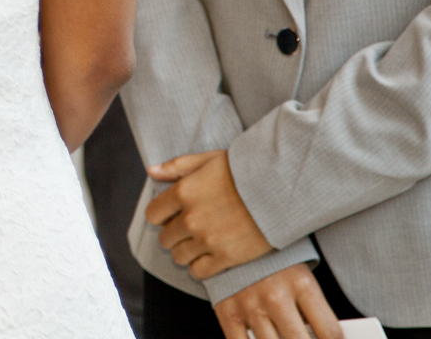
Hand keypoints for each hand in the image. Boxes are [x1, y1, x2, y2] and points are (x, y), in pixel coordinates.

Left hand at [145, 150, 273, 278]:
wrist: (278, 189)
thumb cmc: (243, 170)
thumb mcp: (208, 159)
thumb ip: (177, 166)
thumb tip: (151, 171)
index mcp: (183, 193)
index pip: (153, 214)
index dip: (161, 215)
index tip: (171, 214)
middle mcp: (190, 219)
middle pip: (165, 238)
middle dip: (174, 234)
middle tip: (189, 229)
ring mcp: (207, 240)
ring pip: (179, 256)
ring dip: (185, 251)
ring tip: (199, 243)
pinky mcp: (225, 257)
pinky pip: (198, 271)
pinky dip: (200, 266)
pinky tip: (210, 256)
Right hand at [212, 263, 342, 338]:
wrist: (229, 225)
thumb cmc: (271, 251)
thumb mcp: (298, 269)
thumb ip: (311, 304)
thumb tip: (320, 337)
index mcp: (301, 282)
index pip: (330, 332)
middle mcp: (276, 296)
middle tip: (304, 337)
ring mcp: (249, 304)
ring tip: (283, 335)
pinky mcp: (226, 309)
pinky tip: (261, 338)